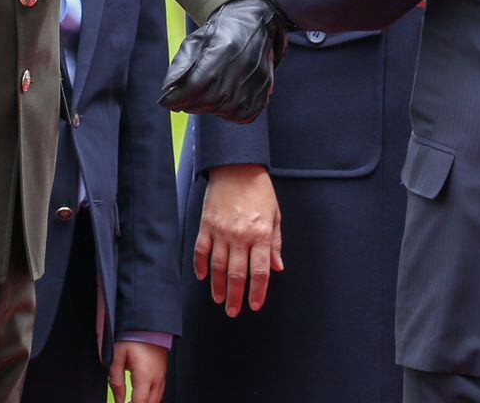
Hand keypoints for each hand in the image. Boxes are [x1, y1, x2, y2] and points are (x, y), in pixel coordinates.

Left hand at [108, 340, 167, 402]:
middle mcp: (156, 378)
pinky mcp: (163, 373)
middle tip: (126, 402)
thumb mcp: (118, 356)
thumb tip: (118, 399)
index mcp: (145, 376)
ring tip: (131, 401)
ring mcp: (162, 376)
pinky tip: (142, 397)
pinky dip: (151, 399)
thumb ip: (116, 380)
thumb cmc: (133, 336)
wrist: (148, 323)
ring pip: (157, 400)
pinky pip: (160, 393)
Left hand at [160, 0, 289, 121]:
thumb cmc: (219, 34)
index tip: (166, 100)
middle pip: (203, 104)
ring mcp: (253, 85)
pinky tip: (225, 97)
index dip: (175, 98)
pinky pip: (239, 116)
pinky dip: (228, 112)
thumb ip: (178, 67)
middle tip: (189, 91)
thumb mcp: (193, 42)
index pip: (191, 88)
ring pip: (219, 112)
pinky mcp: (262, 95)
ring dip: (209, 106)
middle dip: (189, 102)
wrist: (252, 25)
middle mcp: (239, 71)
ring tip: (210, 89)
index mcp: (220, 54)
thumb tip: (167, 92)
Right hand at [195, 164, 282, 316]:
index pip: (259, 272)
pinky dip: (201, 265)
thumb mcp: (275, 216)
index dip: (257, 292)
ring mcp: (221, 231)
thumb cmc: (259, 190)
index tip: (254, 305)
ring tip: (218, 299)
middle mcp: (240, 236)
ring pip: (218, 266)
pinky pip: (201, 250)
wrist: (236, 167)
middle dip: (235, 296)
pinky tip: (202, 277)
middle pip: (237, 274)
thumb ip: (275, 243)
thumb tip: (278, 267)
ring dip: (218, 286)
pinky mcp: (206, 225)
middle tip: (233, 311)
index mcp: (260, 235)